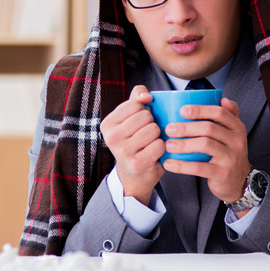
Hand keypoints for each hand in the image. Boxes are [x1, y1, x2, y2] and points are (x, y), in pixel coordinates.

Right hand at [100, 85, 165, 205]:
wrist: (134, 174)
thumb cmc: (134, 141)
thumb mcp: (130, 118)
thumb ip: (136, 98)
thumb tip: (146, 96)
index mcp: (107, 124)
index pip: (135, 104)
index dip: (143, 111)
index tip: (139, 124)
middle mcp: (111, 137)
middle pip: (145, 116)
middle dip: (151, 124)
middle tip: (146, 136)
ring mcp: (123, 152)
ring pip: (153, 129)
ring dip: (157, 136)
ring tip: (150, 144)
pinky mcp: (137, 164)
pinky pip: (160, 145)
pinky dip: (162, 148)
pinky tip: (154, 154)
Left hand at [160, 98, 250, 206]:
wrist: (239, 181)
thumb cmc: (229, 153)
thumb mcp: (233, 134)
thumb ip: (228, 115)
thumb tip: (222, 98)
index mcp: (237, 127)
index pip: (219, 113)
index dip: (200, 110)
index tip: (182, 110)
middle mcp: (237, 141)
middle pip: (209, 128)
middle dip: (186, 127)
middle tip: (169, 129)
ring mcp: (231, 158)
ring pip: (205, 145)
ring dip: (183, 144)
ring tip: (168, 145)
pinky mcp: (222, 173)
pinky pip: (199, 168)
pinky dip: (182, 165)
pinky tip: (169, 163)